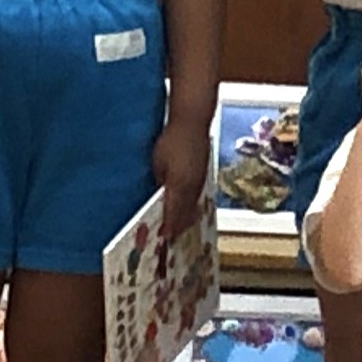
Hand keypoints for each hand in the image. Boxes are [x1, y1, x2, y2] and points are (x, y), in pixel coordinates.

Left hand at [151, 119, 209, 237]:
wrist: (192, 122)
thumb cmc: (171, 139)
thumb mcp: (158, 162)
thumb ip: (161, 181)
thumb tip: (160, 195)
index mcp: (180, 184)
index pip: (174, 211)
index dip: (169, 226)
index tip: (164, 238)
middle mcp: (193, 186)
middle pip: (186, 213)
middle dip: (178, 227)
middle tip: (170, 239)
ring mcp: (200, 180)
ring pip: (193, 206)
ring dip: (186, 219)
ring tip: (179, 229)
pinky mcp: (203, 175)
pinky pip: (197, 197)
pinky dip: (191, 208)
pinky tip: (187, 210)